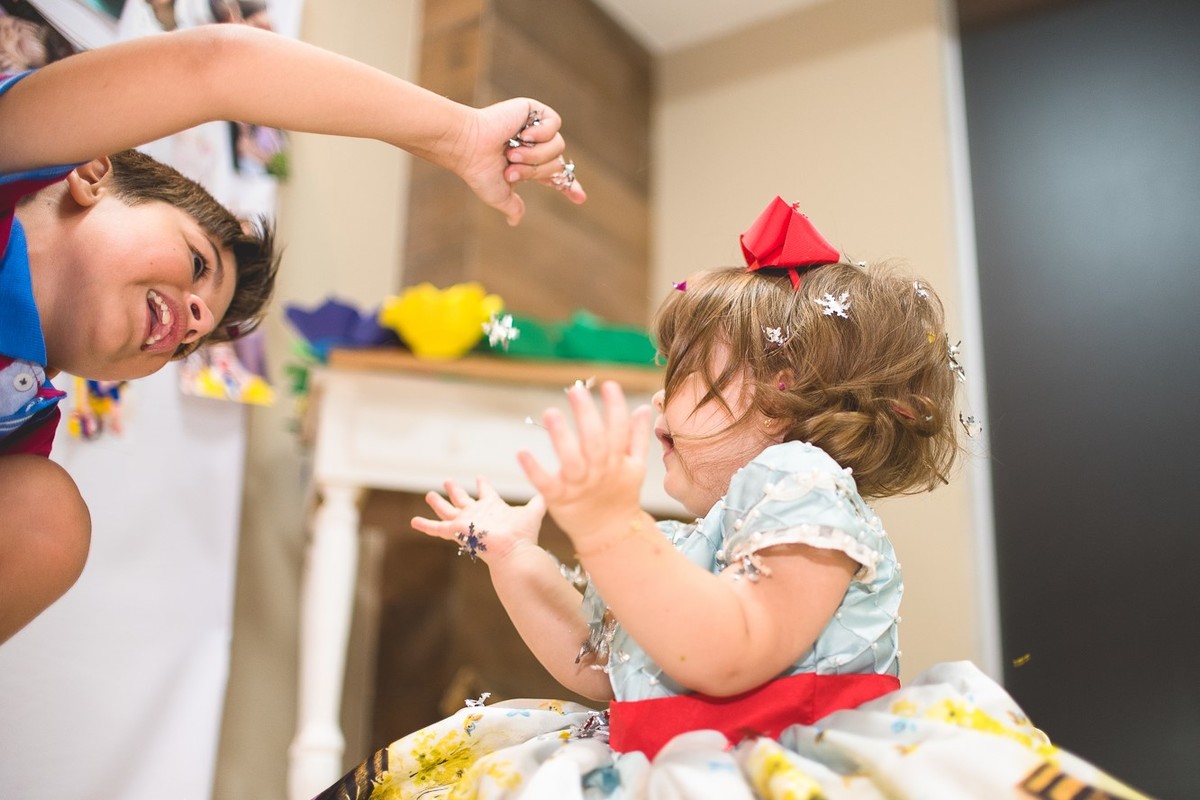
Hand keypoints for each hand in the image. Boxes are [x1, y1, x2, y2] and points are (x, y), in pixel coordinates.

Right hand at [412, 477, 545, 564]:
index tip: (478, 477)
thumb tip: (548, 493)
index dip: (482, 484)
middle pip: (463, 500)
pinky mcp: (456, 531)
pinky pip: (437, 527)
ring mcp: (466, 523)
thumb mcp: (532, 512)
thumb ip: (538, 503)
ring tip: (429, 494)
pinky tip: (413, 521)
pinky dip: (425, 525)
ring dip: (438, 503)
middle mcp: (477, 514)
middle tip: (447, 480)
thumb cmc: (523, 535)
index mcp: (493, 507)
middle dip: (456, 490)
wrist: (513, 551)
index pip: (486, 493)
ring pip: (448, 510)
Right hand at [456, 98, 586, 225]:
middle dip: (536, 171)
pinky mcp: (533, 110)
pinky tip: (523, 134)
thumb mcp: (499, 195)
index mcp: (528, 166)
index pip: (556, 177)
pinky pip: (554, 123)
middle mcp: (534, 147)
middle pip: (557, 164)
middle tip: (511, 169)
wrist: (469, 147)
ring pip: (558, 146)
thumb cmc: (479, 170)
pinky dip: (541, 133)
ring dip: (535, 154)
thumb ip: (512, 207)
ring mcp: (534, 128)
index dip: (569, 187)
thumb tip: (515, 221)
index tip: (581, 199)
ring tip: (512, 153)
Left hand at [518, 381, 651, 547]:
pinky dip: (534, 470)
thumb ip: (637, 436)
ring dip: (562, 438)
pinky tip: (522, 453)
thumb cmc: (620, 496)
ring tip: (551, 413)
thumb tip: (644, 407)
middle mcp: (600, 472)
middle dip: (586, 415)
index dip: (614, 408)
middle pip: (594, 442)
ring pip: (572, 461)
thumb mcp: (635, 467)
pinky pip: (546, 485)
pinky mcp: (559, 500)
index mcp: (617, 462)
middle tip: (575, 391)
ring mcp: (579, 487)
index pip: (618, 430)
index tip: (608, 385)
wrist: (610, 535)